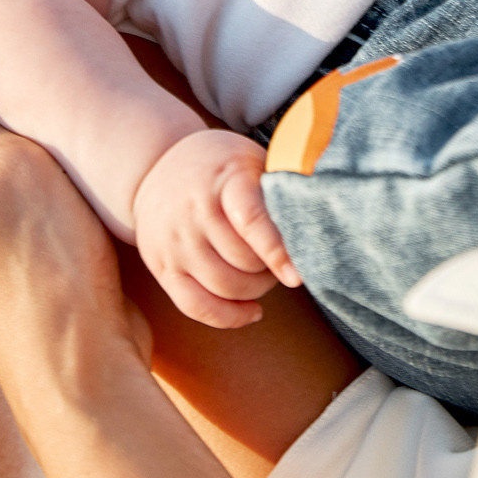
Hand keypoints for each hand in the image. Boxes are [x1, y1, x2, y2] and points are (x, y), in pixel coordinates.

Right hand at [132, 129, 302, 328]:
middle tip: (284, 261)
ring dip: (255, 291)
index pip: (250, 221)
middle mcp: (192, 212)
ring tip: (266, 276)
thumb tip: (322, 219)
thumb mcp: (250, 159)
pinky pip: (196, 307)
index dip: (277, 251)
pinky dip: (228, 317)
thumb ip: (281, 186)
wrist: (155, 168)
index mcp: (221, 181)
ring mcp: (174, 242)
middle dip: (271, 270)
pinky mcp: (161, 266)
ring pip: (224, 288)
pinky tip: (252, 311)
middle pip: (241, 262)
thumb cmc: (218, 166)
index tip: (297, 274)